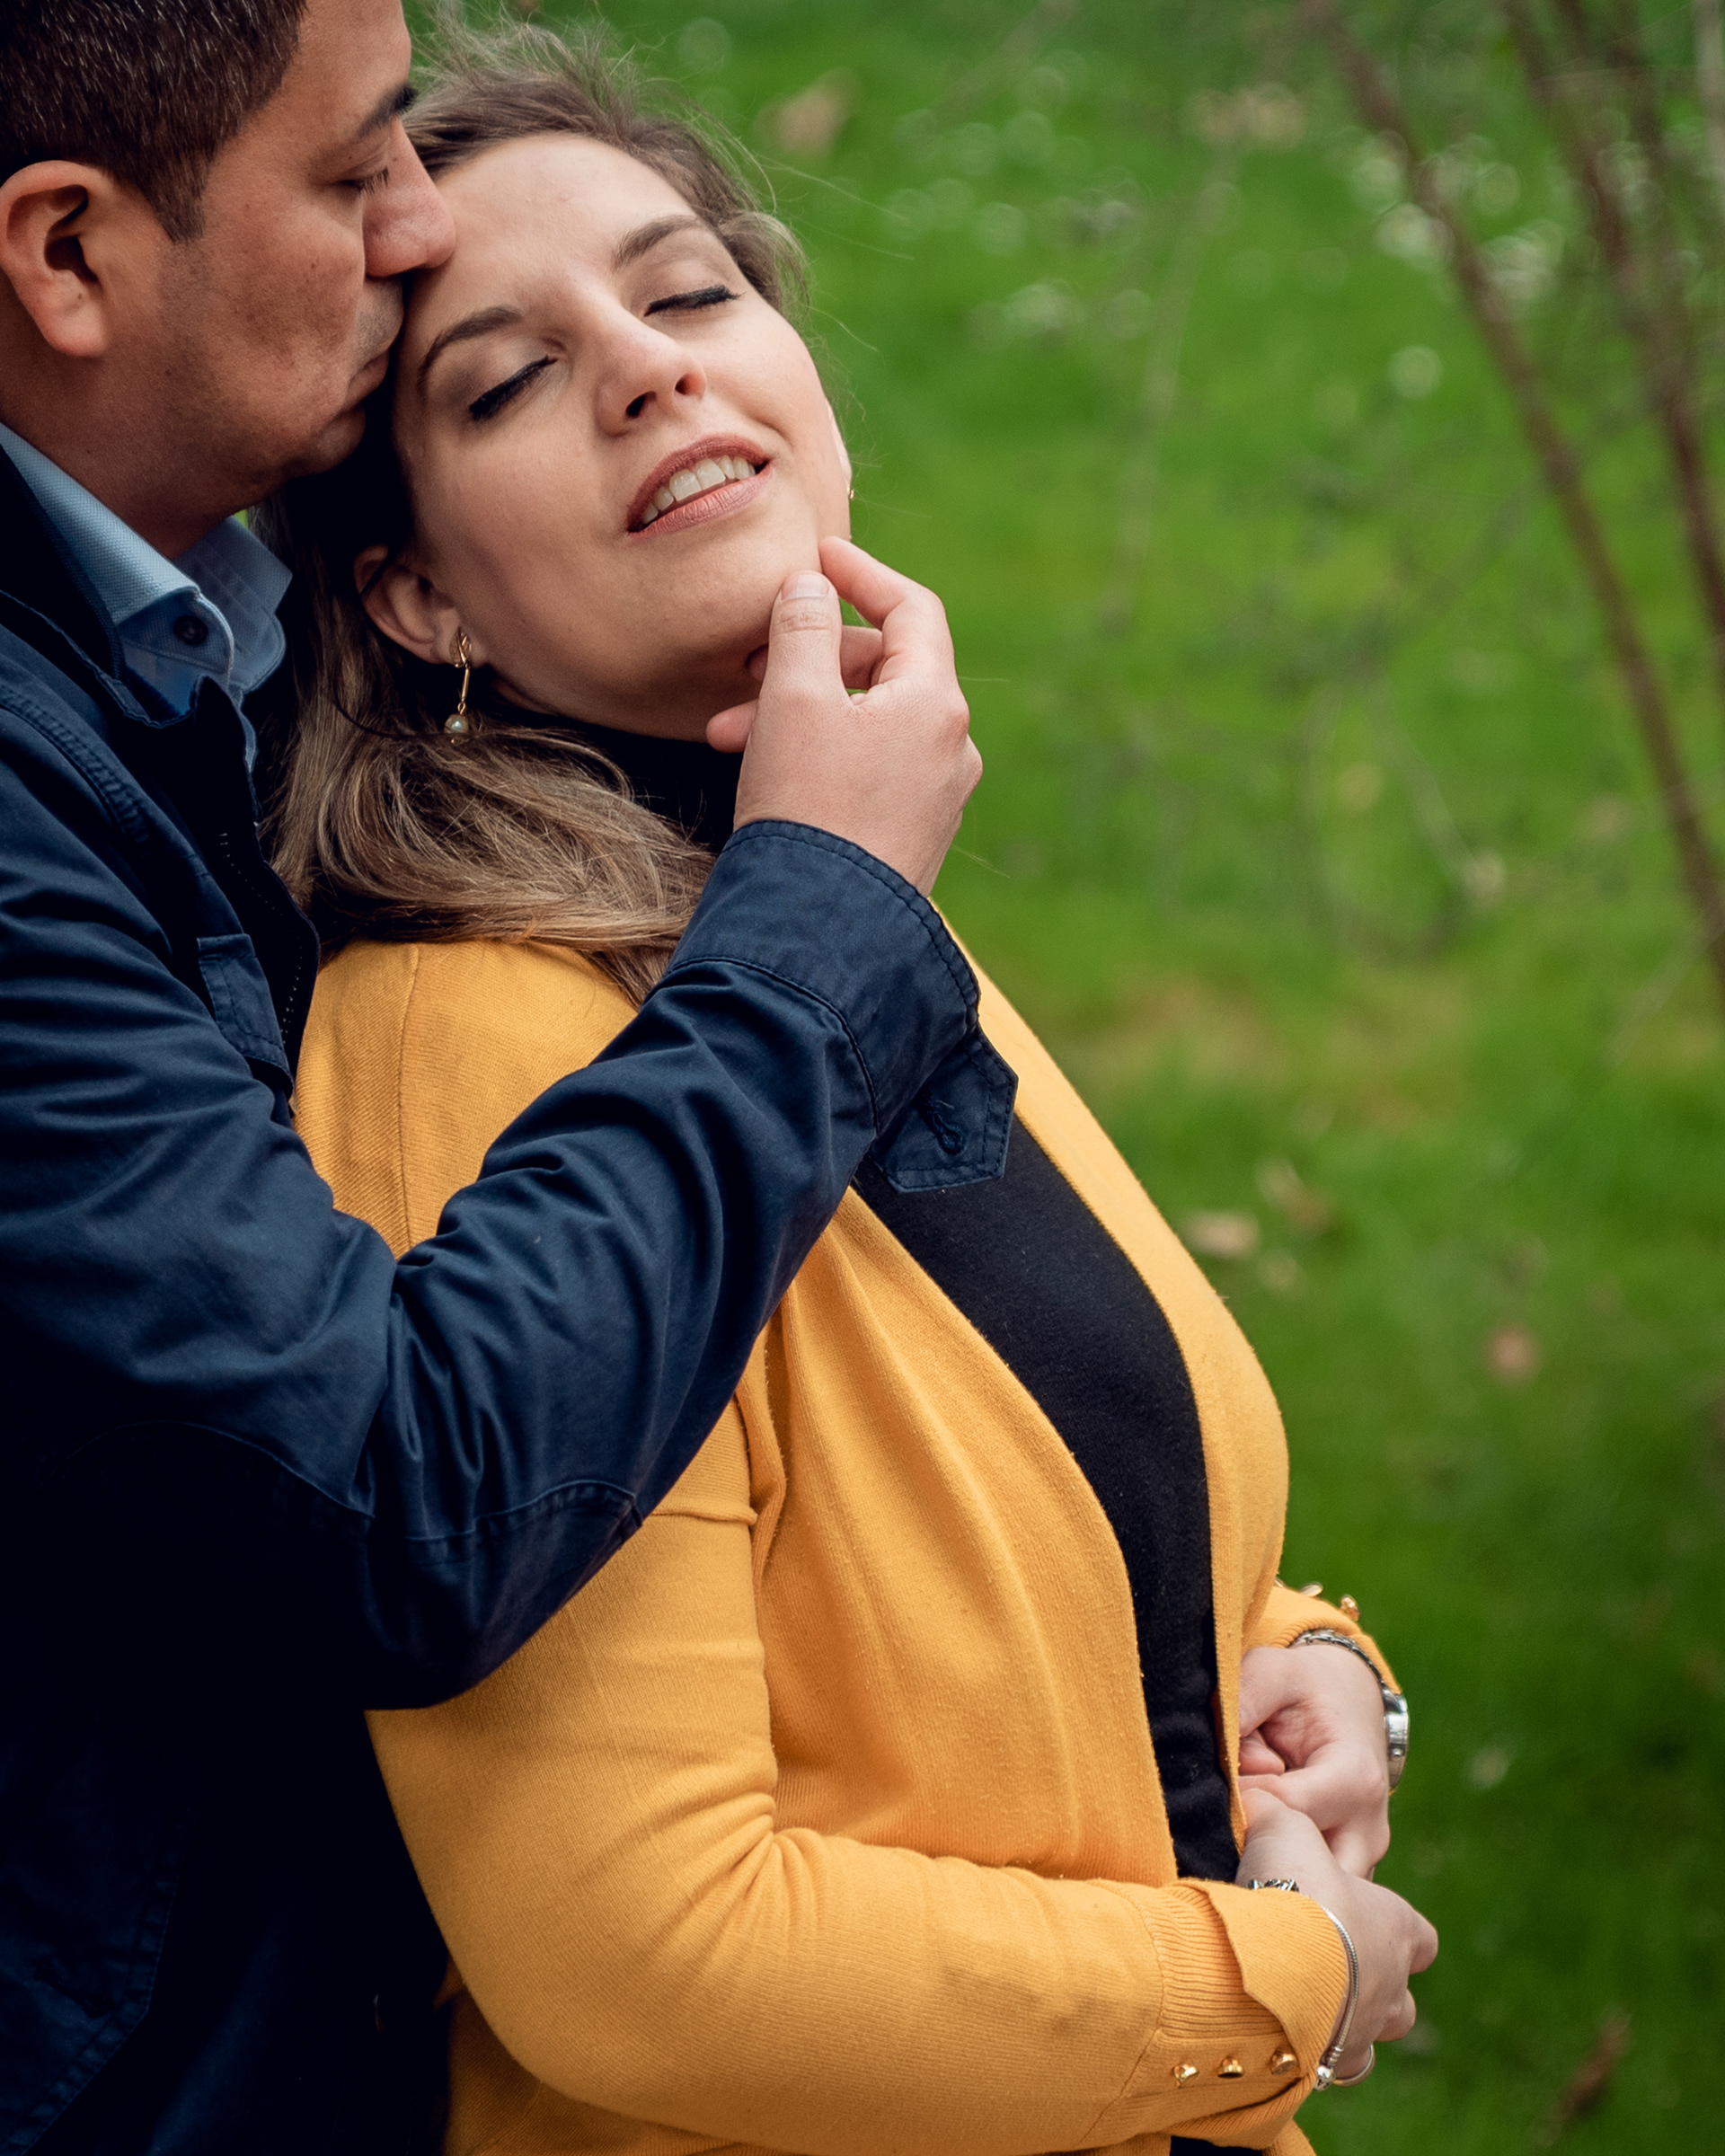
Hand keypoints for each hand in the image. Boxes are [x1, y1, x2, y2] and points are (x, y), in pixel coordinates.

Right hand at [708, 537, 980, 896]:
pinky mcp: (911, 836)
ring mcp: (936, 796)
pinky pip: (868, 769)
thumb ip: (803, 628)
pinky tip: (766, 770)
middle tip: (746, 666)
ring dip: (799, 712)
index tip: (818, 556)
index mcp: (935, 704)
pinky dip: (819, 753)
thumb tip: (813, 586)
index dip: (863, 573)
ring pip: (866, 723)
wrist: (819, 932)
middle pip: (885, 668)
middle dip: (809, 658)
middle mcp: (950, 747)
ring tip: (729, 733)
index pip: (912, 609)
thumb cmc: (806, 810)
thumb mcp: (793, 701)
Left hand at [1238, 1643, 1390, 1876]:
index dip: (1242, 1799)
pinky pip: (1308, 1900)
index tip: (1224, 1781)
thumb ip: (1246, 1698)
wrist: (1350, 1703)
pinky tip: (1252, 1859)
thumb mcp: (1274, 1672)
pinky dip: (1276, 1885)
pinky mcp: (1345, 1877)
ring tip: (1238, 1843)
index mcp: (1354, 1779)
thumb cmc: (1304, 1688)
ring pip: (1305, 1895)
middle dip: (1253, 1853)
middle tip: (1222, 1827)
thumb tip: (1226, 1755)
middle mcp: (1366, 1831)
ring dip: (1265, 1873)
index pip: (1284, 1813)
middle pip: (1300, 1869)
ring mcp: (1361, 1862)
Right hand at [1238, 1789, 1437, 2080]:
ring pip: (1368, 2040)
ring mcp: (1361, 2031)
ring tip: (1303, 2005)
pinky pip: (1326, 2068)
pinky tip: (1278, 2032)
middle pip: (1402, 2001)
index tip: (1363, 1918)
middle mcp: (1388, 1986)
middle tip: (1327, 1966)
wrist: (1275, 1964)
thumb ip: (1275, 1811)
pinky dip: (1308, 2052)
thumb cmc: (1295, 1891)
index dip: (1396, 1927)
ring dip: (1344, 2025)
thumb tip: (1249, 1791)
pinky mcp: (1324, 2064)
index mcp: (1394, 1928)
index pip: (1420, 1937)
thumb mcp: (1284, 1827)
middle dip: (1373, 1987)